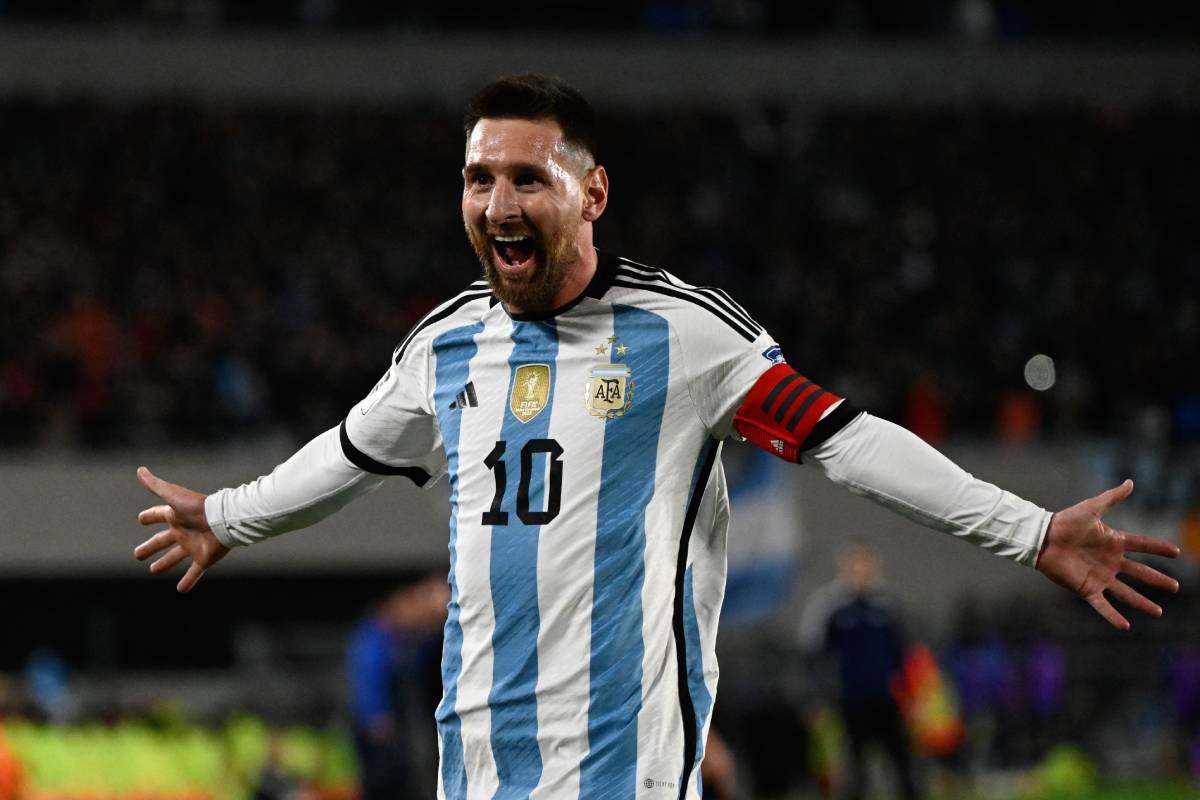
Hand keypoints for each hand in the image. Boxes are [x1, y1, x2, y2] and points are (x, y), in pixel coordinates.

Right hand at [134, 466, 228, 592]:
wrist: (223, 520)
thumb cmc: (198, 507)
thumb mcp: (172, 495)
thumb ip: (155, 485)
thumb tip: (140, 470)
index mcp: (176, 516)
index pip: (158, 516)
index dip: (149, 517)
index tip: (141, 519)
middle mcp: (183, 531)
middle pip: (162, 541)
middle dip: (150, 547)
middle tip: (137, 555)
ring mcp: (193, 546)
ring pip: (175, 557)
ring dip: (164, 564)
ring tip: (153, 571)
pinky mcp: (204, 558)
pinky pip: (194, 572)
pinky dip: (188, 581)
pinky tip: (180, 590)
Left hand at [1036, 479, 1179, 629]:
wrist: (1042, 537)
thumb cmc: (1066, 521)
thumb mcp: (1092, 508)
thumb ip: (1112, 498)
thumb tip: (1130, 482)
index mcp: (1114, 542)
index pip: (1142, 546)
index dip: (1158, 548)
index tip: (1176, 553)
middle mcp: (1110, 561)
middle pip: (1139, 573)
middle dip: (1157, 580)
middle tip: (1175, 587)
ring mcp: (1099, 576)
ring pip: (1126, 593)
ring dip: (1142, 603)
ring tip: (1158, 612)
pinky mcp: (1086, 588)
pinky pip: (1102, 605)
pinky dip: (1113, 616)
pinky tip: (1126, 626)